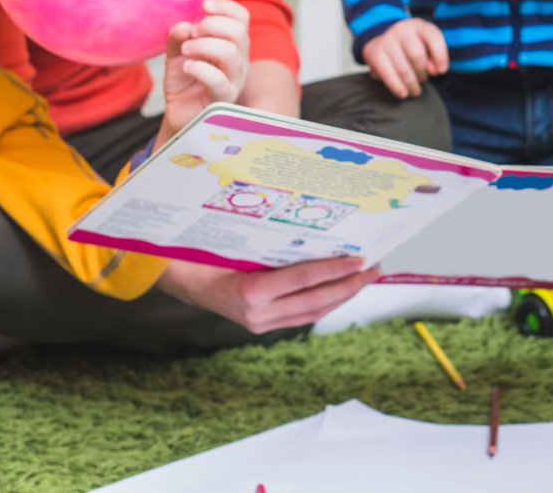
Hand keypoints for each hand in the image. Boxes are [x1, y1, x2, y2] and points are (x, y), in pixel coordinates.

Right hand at [158, 256, 378, 334]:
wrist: (179, 278)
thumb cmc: (202, 253)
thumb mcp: (233, 241)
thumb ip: (267, 241)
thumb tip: (309, 227)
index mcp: (249, 291)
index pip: (302, 280)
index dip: (333, 270)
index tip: (358, 260)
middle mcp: (257, 313)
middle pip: (315, 301)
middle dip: (349, 285)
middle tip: (374, 270)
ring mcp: (260, 323)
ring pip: (312, 312)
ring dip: (342, 296)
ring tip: (365, 279)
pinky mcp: (262, 325)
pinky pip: (301, 316)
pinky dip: (324, 303)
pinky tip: (339, 291)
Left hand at [161, 0, 249, 140]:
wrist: (179, 113)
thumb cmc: (184, 82)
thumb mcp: (177, 54)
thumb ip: (178, 37)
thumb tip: (184, 25)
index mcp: (233, 45)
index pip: (242, 18)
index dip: (225, 7)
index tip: (203, 5)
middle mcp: (240, 60)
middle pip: (238, 32)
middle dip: (211, 25)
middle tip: (191, 34)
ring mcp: (235, 80)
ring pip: (229, 53)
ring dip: (202, 45)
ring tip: (185, 50)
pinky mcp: (224, 98)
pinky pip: (218, 79)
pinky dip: (199, 68)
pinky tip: (185, 68)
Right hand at [362, 18, 448, 98]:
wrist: (383, 41)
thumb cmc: (410, 46)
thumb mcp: (426, 46)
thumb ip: (435, 57)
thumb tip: (436, 70)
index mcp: (418, 25)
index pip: (433, 38)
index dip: (441, 56)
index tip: (441, 71)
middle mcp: (401, 29)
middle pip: (417, 55)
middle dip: (423, 72)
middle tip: (423, 79)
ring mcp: (386, 40)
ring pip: (403, 68)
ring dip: (412, 84)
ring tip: (415, 90)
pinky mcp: (375, 53)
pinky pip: (388, 74)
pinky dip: (397, 87)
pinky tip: (403, 93)